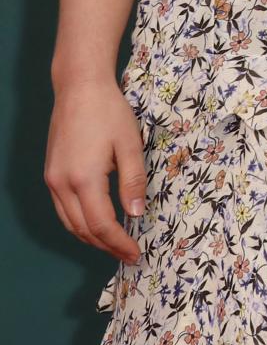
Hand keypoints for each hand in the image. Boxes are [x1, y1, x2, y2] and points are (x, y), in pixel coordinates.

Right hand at [45, 77, 145, 262]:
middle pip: (82, 229)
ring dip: (91, 238)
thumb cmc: (109, 112)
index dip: (119, 243)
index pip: (102, 224)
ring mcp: (52, 181)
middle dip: (106, 246)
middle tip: (128, 255)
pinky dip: (78, 223)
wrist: (79, 89)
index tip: (135, 254)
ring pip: (69, 223)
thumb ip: (133, 181)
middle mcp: (62, 185)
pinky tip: (95, 224)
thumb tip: (136, 214)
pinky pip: (62, 210)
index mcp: (84, 179)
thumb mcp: (130, 145)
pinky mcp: (51, 174)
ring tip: (115, 245)